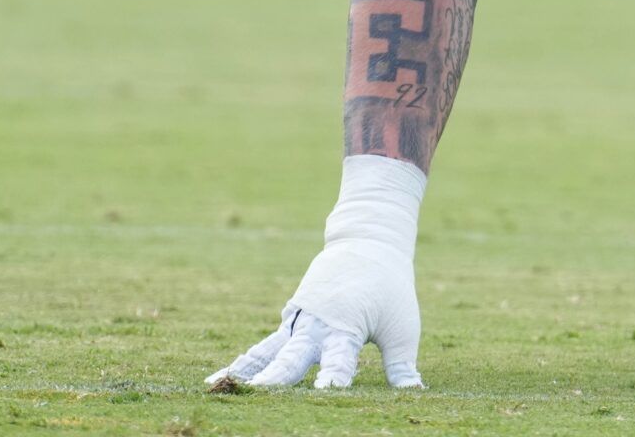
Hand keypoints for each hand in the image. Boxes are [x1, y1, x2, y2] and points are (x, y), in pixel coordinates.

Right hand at [207, 238, 423, 388]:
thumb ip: (402, 364)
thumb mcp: (403, 325)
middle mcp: (317, 324)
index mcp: (347, 327)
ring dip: (247, 369)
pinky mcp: (291, 317)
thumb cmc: (390, 286)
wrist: (367, 240)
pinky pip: (265, 343)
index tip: (327, 392)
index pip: (340, 360)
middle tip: (259, 393)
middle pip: (293, 356)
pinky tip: (223, 378)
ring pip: (268, 349)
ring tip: (219, 387)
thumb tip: (415, 392)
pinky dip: (247, 360)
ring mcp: (299, 319)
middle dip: (277, 378)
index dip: (334, 377)